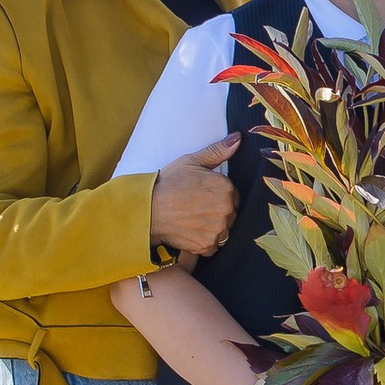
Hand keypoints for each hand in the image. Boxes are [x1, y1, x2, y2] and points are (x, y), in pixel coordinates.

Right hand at [149, 137, 239, 256]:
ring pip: (223, 231)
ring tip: (191, 220)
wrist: (145, 208)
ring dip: (212, 228)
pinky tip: (189, 232)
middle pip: (230, 214)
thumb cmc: (167, 184)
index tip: (201, 197)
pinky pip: (212, 246)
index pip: (233, 196)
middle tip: (194, 209)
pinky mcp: (206, 244)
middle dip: (217, 212)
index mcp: (226, 188)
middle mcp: (226, 209)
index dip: (218, 197)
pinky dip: (203, 242)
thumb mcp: (191, 162)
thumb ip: (218, 151)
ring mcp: (217, 228)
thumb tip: (239, 138)